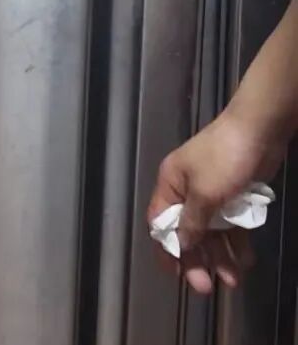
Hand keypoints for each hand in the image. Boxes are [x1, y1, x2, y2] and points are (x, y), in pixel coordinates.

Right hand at [148, 108, 282, 294]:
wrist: (258, 131)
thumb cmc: (224, 159)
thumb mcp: (204, 193)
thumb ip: (191, 222)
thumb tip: (180, 244)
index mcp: (171, 183)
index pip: (161, 221)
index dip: (166, 248)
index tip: (175, 274)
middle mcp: (188, 190)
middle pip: (187, 232)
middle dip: (196, 259)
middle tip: (205, 287)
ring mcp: (212, 193)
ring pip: (212, 233)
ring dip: (220, 257)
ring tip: (233, 280)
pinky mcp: (233, 196)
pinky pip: (231, 226)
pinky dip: (237, 243)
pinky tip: (245, 261)